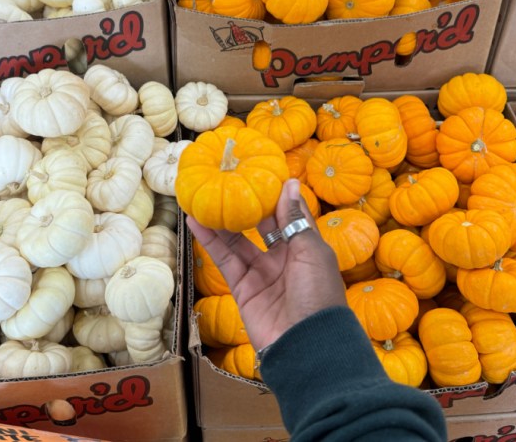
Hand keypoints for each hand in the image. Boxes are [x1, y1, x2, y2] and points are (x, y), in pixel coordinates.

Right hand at [187, 178, 346, 351]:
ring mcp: (262, 274)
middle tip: (225, 181)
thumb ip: (295, 219)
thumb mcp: (312, 252)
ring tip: (203, 196)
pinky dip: (211, 242)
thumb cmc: (318, 294)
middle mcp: (284, 259)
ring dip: (221, 221)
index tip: (256, 172)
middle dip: (245, 206)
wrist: (307, 345)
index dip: (273, 196)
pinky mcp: (242, 289)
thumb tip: (290, 183)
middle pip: (260, 227)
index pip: (288, 216)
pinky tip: (197, 222)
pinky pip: (225, 261)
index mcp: (306, 248)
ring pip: (238, 242)